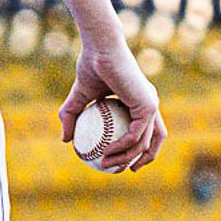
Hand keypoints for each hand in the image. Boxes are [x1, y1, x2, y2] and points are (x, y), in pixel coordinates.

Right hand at [60, 38, 167, 172]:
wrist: (100, 49)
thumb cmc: (91, 66)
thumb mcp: (78, 96)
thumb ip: (71, 116)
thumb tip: (65, 140)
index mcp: (141, 100)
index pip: (146, 130)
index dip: (138, 149)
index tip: (119, 161)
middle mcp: (150, 103)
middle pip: (155, 139)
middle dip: (142, 159)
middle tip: (121, 170)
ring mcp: (151, 105)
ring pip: (144, 142)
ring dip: (128, 158)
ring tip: (108, 165)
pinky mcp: (148, 105)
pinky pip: (136, 135)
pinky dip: (122, 147)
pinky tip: (106, 153)